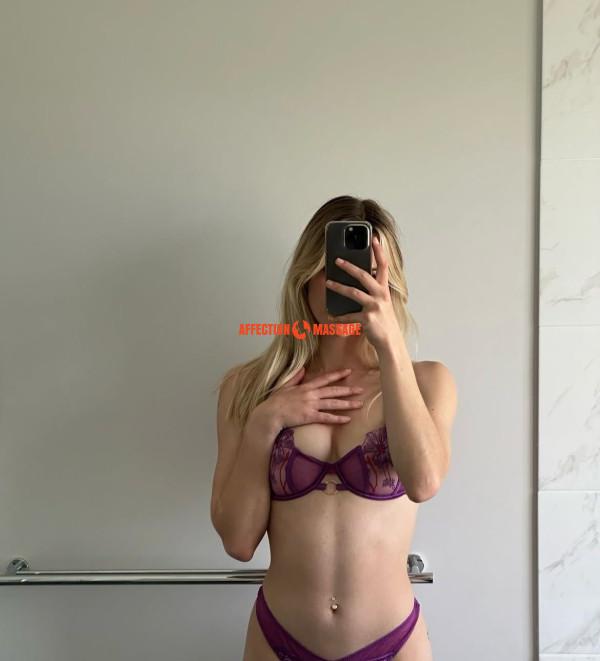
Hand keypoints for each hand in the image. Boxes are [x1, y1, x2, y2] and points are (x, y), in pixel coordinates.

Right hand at [262, 367, 363, 430]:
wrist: (270, 414)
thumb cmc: (276, 401)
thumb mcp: (285, 386)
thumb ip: (295, 377)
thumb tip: (303, 368)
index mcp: (306, 387)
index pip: (325, 379)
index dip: (338, 375)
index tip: (349, 372)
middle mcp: (311, 394)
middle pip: (333, 391)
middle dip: (348, 390)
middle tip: (361, 390)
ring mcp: (311, 405)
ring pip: (333, 404)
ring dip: (347, 404)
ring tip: (359, 404)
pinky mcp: (310, 416)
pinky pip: (326, 417)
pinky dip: (337, 419)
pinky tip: (347, 419)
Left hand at [325, 235, 400, 350]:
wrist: (391, 342)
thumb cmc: (384, 322)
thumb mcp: (383, 303)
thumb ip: (374, 291)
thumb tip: (360, 279)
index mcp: (384, 290)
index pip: (384, 266)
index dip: (379, 252)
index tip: (374, 238)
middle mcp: (381, 296)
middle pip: (364, 276)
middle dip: (350, 267)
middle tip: (337, 260)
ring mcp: (375, 307)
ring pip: (353, 293)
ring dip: (338, 287)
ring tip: (328, 283)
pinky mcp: (367, 319)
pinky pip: (348, 316)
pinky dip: (338, 318)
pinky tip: (330, 316)